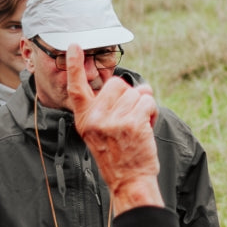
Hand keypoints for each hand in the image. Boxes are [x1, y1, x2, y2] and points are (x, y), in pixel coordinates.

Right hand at [64, 44, 162, 212]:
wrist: (130, 182)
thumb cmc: (120, 156)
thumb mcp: (100, 133)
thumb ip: (106, 109)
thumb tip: (132, 88)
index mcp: (84, 119)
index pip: (76, 88)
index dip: (76, 66)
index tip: (74, 45)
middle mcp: (94, 119)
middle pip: (117, 84)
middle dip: (129, 96)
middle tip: (130, 119)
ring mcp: (112, 121)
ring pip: (136, 92)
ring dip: (143, 106)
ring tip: (138, 127)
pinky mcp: (131, 124)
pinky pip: (148, 101)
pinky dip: (152, 112)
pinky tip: (146, 129)